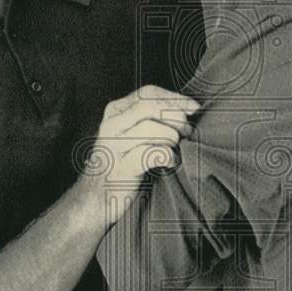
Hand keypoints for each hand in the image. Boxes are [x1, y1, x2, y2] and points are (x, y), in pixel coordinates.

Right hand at [80, 85, 199, 212]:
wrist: (97, 198)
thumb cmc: (124, 162)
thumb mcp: (134, 133)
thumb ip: (154, 116)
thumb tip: (190, 107)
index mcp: (116, 111)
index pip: (149, 93)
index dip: (175, 98)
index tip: (194, 108)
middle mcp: (112, 125)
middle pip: (152, 106)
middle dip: (176, 118)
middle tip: (186, 133)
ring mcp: (114, 147)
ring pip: (153, 128)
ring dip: (173, 139)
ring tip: (176, 149)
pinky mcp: (121, 169)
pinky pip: (152, 154)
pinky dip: (168, 157)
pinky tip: (170, 163)